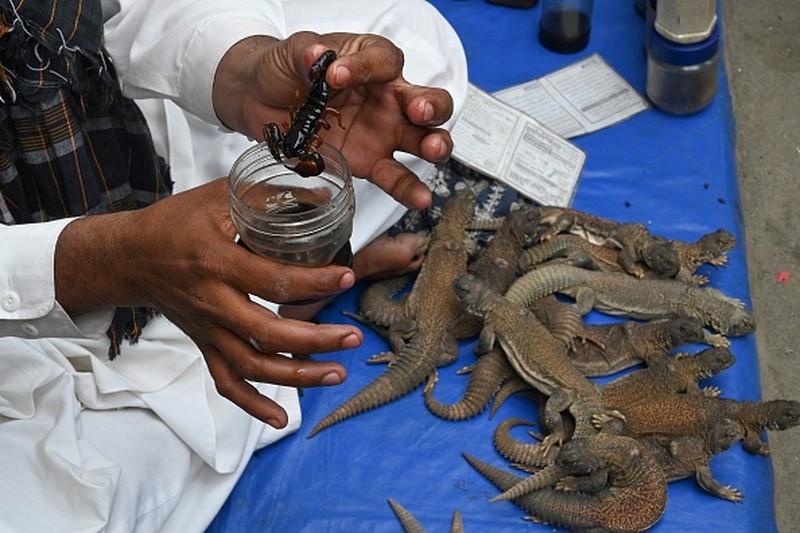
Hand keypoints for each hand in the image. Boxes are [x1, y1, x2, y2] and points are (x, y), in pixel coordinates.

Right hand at [55, 179, 362, 427]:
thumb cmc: (176, 224)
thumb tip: (320, 192)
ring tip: (336, 374)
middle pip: (267, 334)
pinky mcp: (205, 346)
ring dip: (296, 377)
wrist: (131, 257)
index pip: (273, 281)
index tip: (347, 277)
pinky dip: (253, 405)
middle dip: (315, 340)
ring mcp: (208, 331)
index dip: (314, 282)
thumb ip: (265, 196)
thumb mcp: (217, 198)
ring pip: (252, 366)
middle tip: (351, 337)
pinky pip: (227, 383)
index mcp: (218, 264)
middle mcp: (213, 303)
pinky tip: (282, 418)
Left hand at [213, 31, 455, 210]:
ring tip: (432, 149)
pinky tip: (420, 198)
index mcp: (372, 61)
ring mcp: (383, 132)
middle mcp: (386, 97)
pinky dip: (409, 189)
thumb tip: (315, 56)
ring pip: (422, 138)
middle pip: (425, 99)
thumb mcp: (291, 52)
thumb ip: (306, 52)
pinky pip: (395, 177)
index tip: (336, 74)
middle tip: (418, 110)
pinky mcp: (371, 162)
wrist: (259, 100)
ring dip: (434, 144)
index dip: (366, 66)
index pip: (383, 60)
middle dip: (430, 105)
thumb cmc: (285, 68)